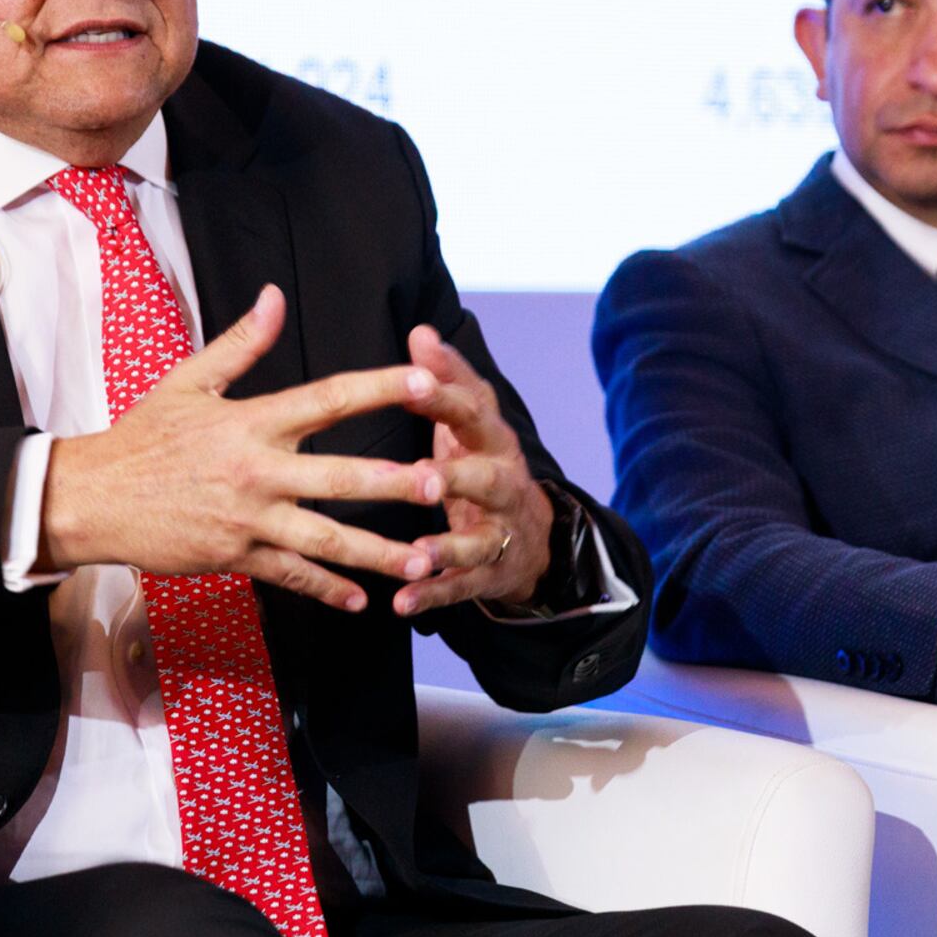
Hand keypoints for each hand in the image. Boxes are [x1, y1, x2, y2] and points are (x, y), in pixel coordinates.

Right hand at [41, 286, 447, 610]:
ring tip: (422, 561)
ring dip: (376, 552)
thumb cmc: (142, 437)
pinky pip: (290, 576)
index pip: (327, 398)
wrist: (91, 499)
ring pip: (324, 539)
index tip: (424, 381)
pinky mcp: (234, 557)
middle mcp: (257, 471)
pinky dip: (327, 589)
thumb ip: (240, 344)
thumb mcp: (187, 382)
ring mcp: (248, 519)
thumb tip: (274, 295)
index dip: (379, 387)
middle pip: (338, 476)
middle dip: (392, 483)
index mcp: (252, 421)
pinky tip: (362, 600)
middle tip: (440, 485)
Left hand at [392, 324, 553, 616]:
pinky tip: (402, 605)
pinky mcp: (492, 575)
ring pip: (478, 541)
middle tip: (420, 474)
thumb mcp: (471, 424)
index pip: (473, 412)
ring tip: (414, 555)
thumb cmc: (484, 467)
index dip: (444, 397)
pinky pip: (463, 588)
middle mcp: (504, 484)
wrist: (534, 538)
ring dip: (446, 547)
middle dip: (456, 475)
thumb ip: (447, 379)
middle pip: (487, 477)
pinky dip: (433, 596)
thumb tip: (421, 331)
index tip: (409, 382)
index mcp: (493, 441)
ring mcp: (500, 532)